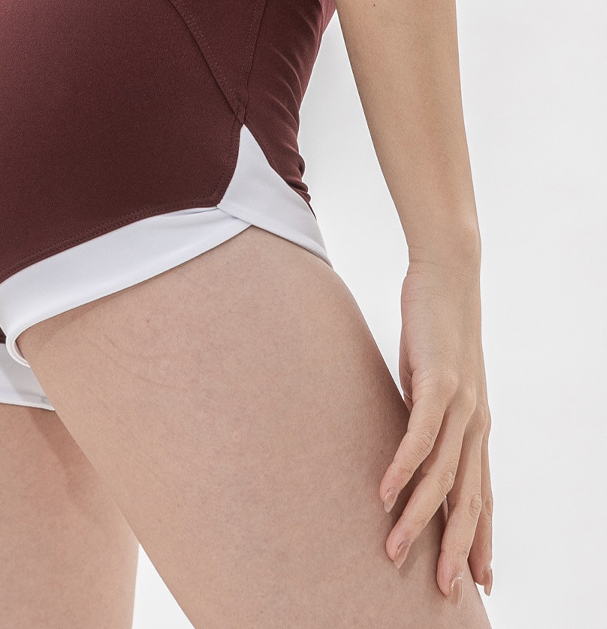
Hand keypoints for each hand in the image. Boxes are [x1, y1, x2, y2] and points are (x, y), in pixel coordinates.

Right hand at [379, 260, 493, 604]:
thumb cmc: (436, 329)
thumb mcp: (430, 383)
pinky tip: (387, 492)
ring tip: (395, 548)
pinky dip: (404, 467)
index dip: (479, 539)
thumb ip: (424, 415)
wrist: (448, 277)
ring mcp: (462, 405)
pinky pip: (421, 435)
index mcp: (475, 427)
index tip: (476, 580)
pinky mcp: (440, 382)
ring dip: (420, 516)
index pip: (482, 495)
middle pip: (470, 499)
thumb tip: (407, 443)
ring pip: (444, 475)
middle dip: (456, 547)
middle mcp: (476, 424)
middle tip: (442, 590)